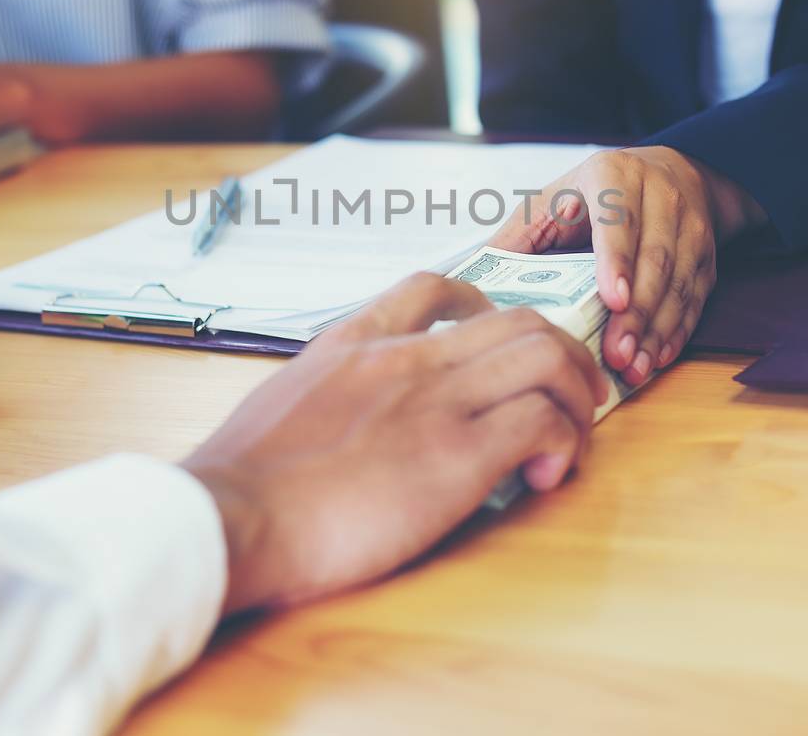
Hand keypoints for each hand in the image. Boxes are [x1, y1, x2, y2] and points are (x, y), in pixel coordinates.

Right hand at [181, 274, 604, 614]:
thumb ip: (324, 397)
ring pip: (545, 356)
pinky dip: (564, 444)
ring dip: (575, 396)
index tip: (499, 339)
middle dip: (560, 355)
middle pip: (516, 319)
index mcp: (354, 345)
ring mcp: (434, 402)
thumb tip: (341, 426)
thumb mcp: (281, 408)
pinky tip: (546, 476)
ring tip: (570, 439)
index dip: (486, 306)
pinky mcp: (456, 456)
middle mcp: (403, 359)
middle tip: (568, 395)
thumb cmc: (242, 487)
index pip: (432, 287)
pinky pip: (543, 421)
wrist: (232, 519)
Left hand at [489, 146, 766, 387]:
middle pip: (653, 257)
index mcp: (612, 174)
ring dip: (657, 329)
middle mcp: (659, 194)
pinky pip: (696, 297)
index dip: (616, 259)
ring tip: (634, 366)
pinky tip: (657, 357)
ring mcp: (689, 224)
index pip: (618, 217)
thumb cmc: (590, 196)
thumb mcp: (548, 203)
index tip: (612, 299)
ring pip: (679, 281)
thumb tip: (469, 283)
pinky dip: (677, 331)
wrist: (668, 173)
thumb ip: (513, 239)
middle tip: (616, 354)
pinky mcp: (706, 254)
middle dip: (636, 312)